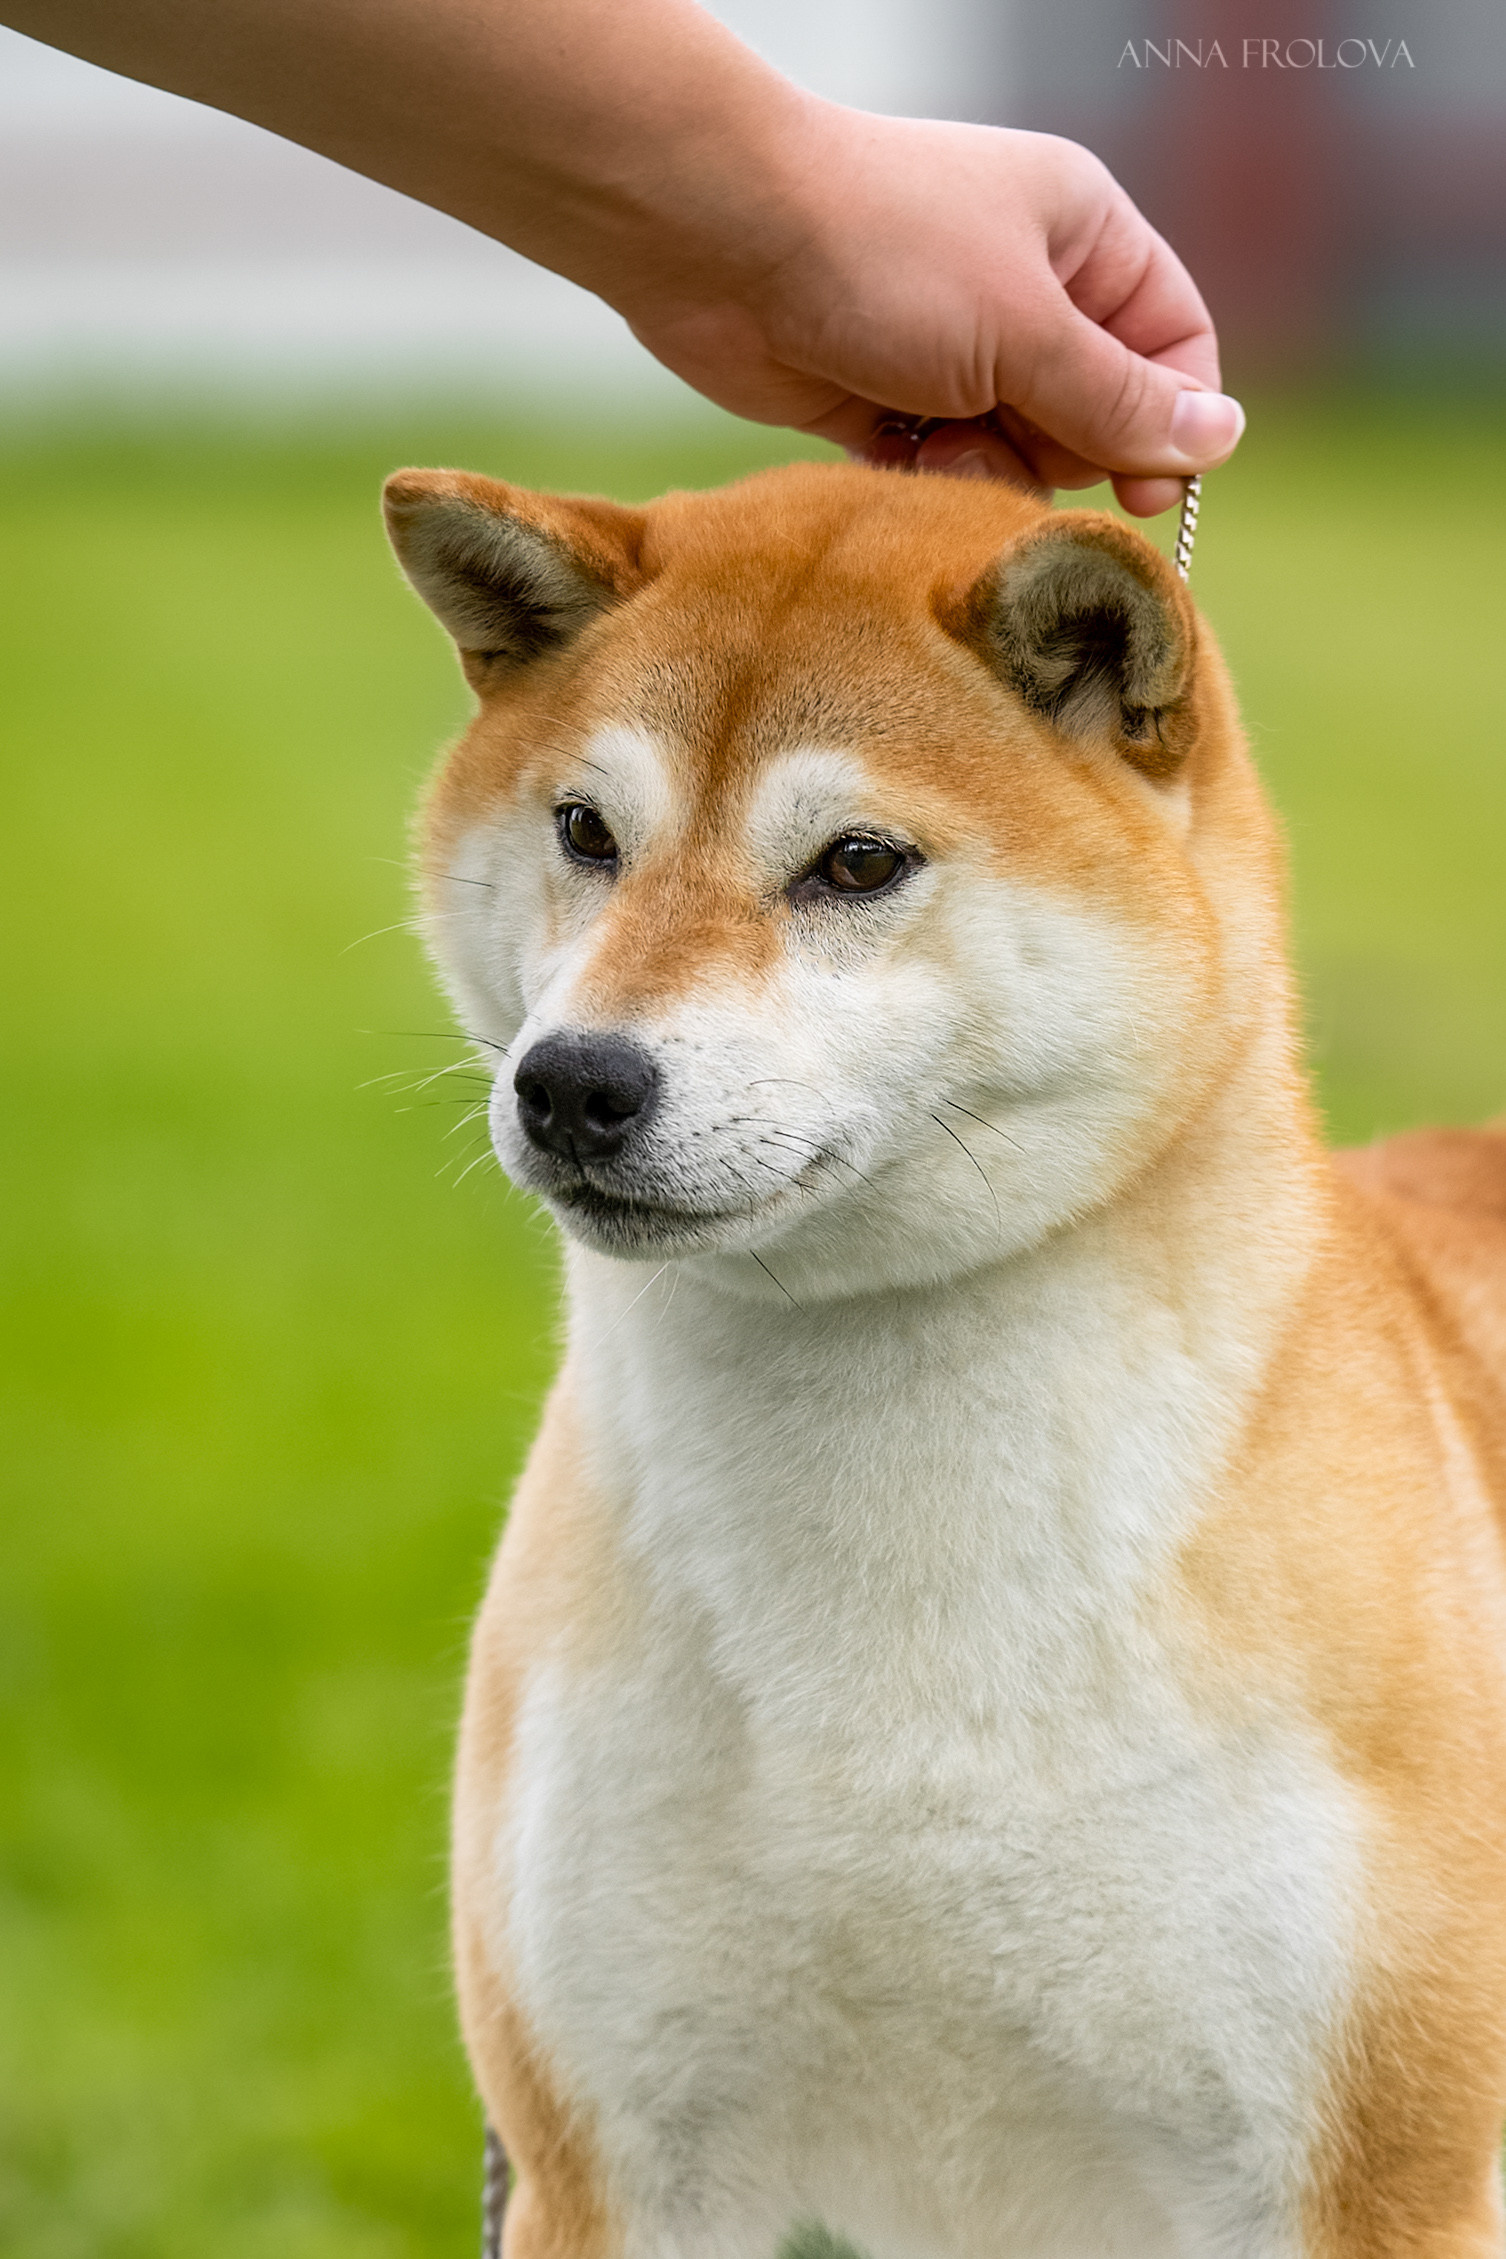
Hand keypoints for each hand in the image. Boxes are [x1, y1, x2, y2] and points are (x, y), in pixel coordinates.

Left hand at [615, 109, 1242, 517]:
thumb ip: (1119, 400)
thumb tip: (1218, 440)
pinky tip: (899, 459)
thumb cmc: (884, 254)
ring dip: (989, 472)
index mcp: (1082, 235)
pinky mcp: (885, 399)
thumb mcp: (1025, 330)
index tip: (1145, 496)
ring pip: (1017, 450)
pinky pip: (944, 468)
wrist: (718, 240)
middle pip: (1095, 411)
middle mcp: (1026, 287)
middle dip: (1063, 451)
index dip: (1171, 423)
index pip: (1172, 342)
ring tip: (938, 446)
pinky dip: (931, 480)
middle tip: (1010, 443)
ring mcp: (953, 345)